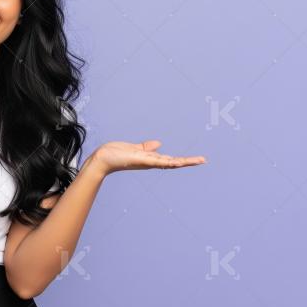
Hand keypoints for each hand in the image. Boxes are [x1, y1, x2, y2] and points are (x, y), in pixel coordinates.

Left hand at [85, 140, 205, 176]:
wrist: (102, 159)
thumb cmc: (115, 154)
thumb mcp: (134, 148)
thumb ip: (146, 147)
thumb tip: (159, 143)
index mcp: (150, 159)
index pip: (169, 159)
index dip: (182, 159)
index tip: (196, 159)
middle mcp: (150, 162)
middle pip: (173, 162)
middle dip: (188, 161)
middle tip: (203, 160)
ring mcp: (147, 162)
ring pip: (169, 162)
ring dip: (184, 161)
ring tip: (199, 160)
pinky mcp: (141, 160)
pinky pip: (157, 161)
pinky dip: (168, 161)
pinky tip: (177, 161)